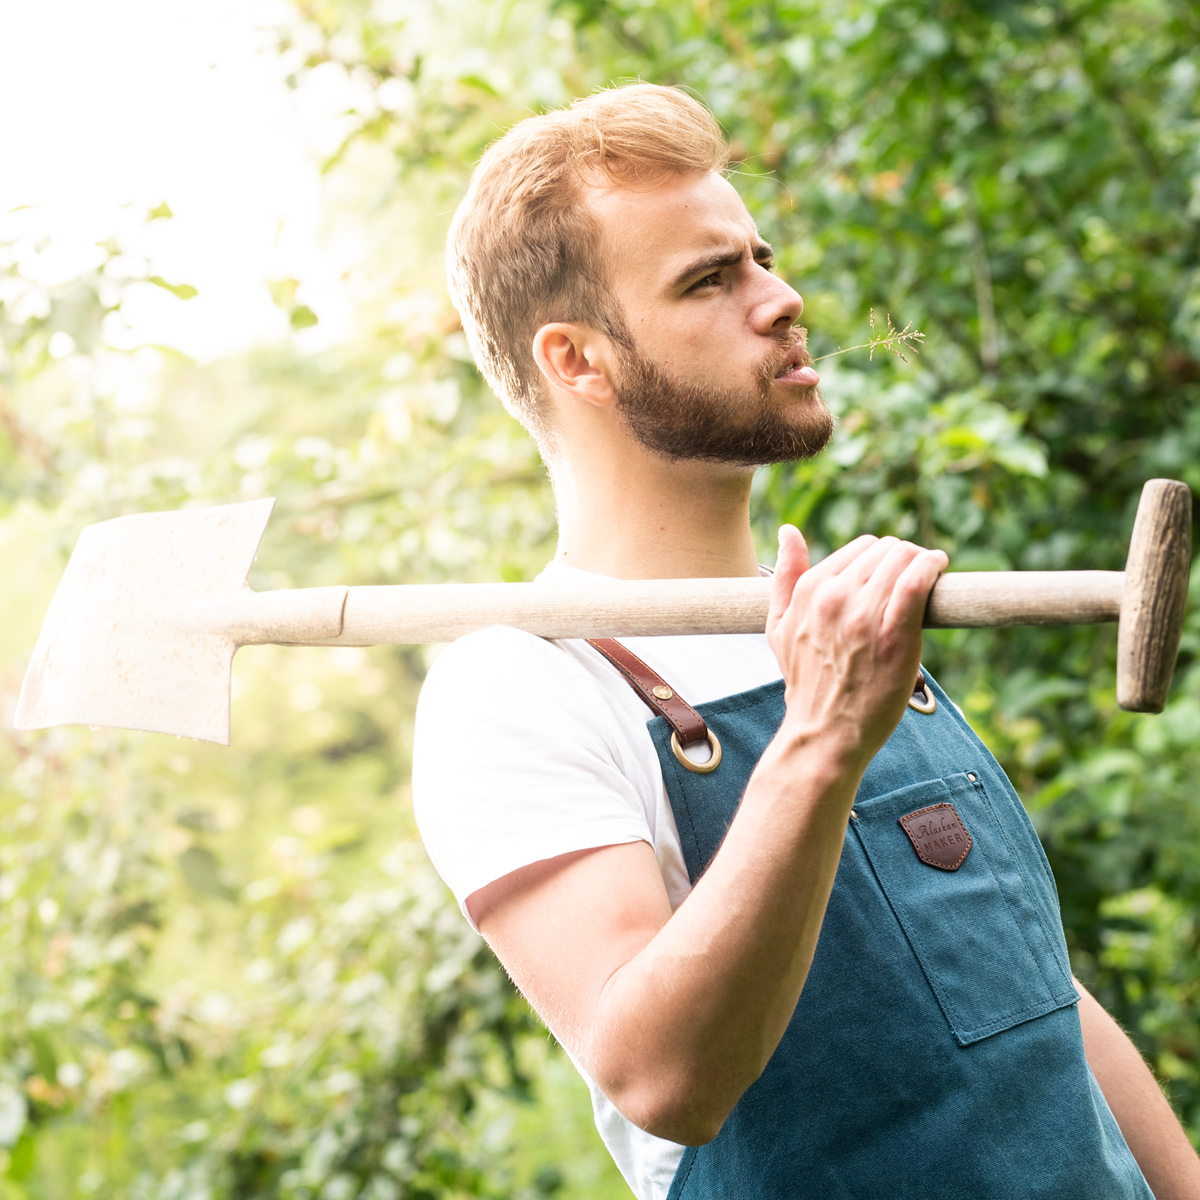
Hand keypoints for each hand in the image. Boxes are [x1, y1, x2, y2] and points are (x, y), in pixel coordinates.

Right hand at [766, 526, 947, 774]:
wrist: (824, 729)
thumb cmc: (806, 680)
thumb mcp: (778, 626)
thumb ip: (784, 576)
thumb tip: (788, 531)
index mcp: (809, 590)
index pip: (860, 547)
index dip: (884, 557)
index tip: (896, 573)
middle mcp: (834, 596)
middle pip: (886, 550)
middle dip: (905, 559)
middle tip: (916, 577)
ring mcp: (864, 615)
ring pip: (904, 559)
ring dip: (923, 560)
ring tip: (932, 572)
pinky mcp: (895, 634)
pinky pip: (917, 581)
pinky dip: (932, 566)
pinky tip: (939, 567)